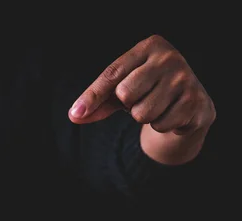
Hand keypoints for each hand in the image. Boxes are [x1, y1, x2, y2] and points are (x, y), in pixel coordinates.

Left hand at [69, 35, 215, 163]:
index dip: (92, 96)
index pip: (112, 74)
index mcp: (149, 47)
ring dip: (145, 117)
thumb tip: (74, 115)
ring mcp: (185, 79)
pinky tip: (172, 113)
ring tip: (156, 106)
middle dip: (128, 104)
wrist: (189, 102)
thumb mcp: (120, 90)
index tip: (76, 113)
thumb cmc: (147, 90)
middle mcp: (169, 58)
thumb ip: (97, 100)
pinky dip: (162, 125)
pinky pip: (161, 124)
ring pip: (142, 113)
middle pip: (125, 94)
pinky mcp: (195, 101)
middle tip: (142, 98)